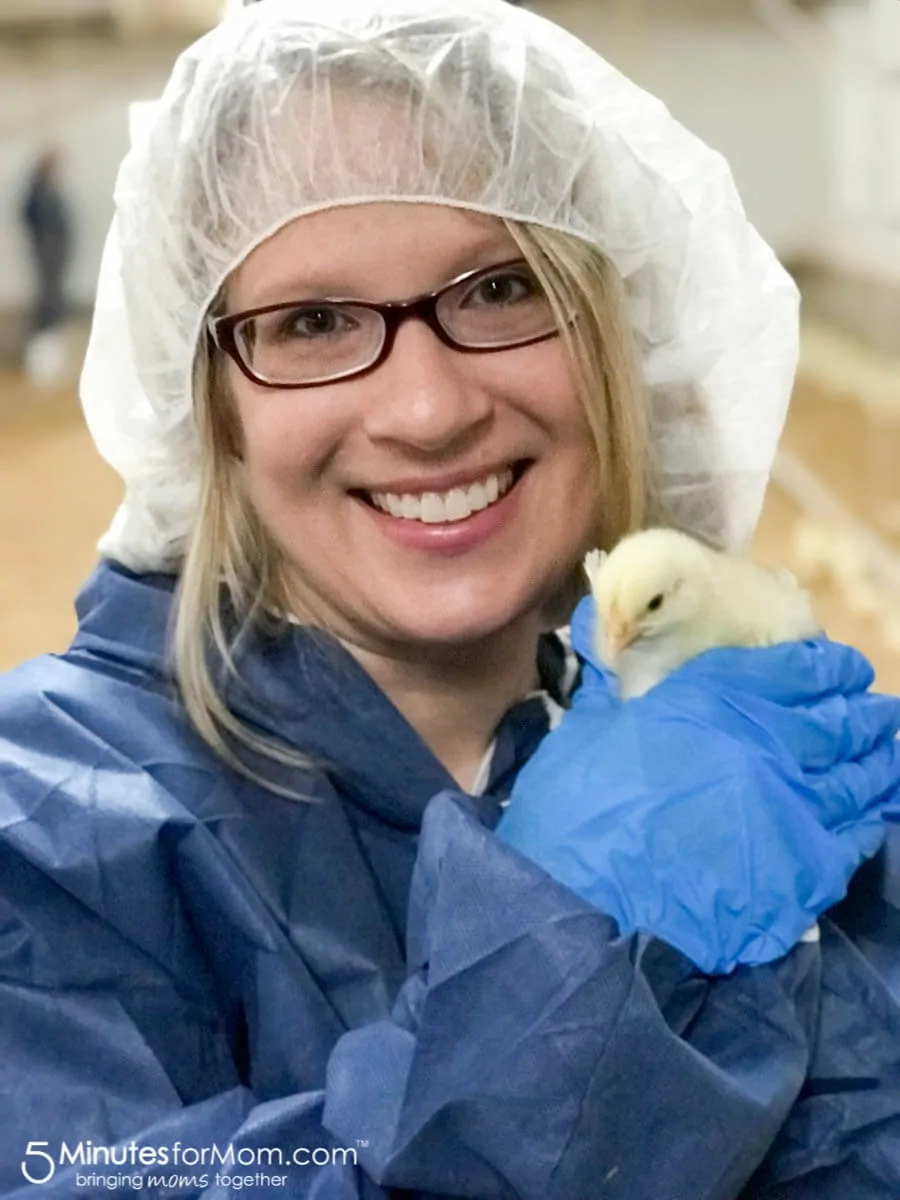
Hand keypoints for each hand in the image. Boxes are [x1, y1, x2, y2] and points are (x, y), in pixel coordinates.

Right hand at [496, 597, 899, 974]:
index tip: (843, 668)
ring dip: (877, 761)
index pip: (794, 670)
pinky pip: (855, 837)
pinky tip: (874, 813)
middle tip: (877, 710)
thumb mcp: (586, 728)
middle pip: (837, 721)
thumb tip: (591, 617)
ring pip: (857, 777)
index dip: (826, 667)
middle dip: (863, 712)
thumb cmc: (578, 808)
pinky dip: (869, 820)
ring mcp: (794, 806)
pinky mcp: (806, 869)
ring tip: (886, 752)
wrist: (589, 901)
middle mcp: (768, 743)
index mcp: (715, 700)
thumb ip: (607, 679)